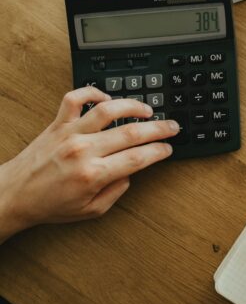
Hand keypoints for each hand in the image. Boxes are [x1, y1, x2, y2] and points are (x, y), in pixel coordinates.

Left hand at [0, 87, 178, 242]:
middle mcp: (83, 150)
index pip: (138, 157)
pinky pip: (75, 98)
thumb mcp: (90, 211)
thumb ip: (116, 192)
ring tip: (147, 109)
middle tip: (171, 126)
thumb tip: (131, 172)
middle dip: (158, 128)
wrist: (12, 195)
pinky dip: (93, 93)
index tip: (168, 148)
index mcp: (93, 174)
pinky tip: (106, 99)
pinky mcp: (57, 124)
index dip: (159, 151)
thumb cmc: (48, 204)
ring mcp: (70, 134)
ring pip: (108, 110)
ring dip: (133, 106)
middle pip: (131, 132)